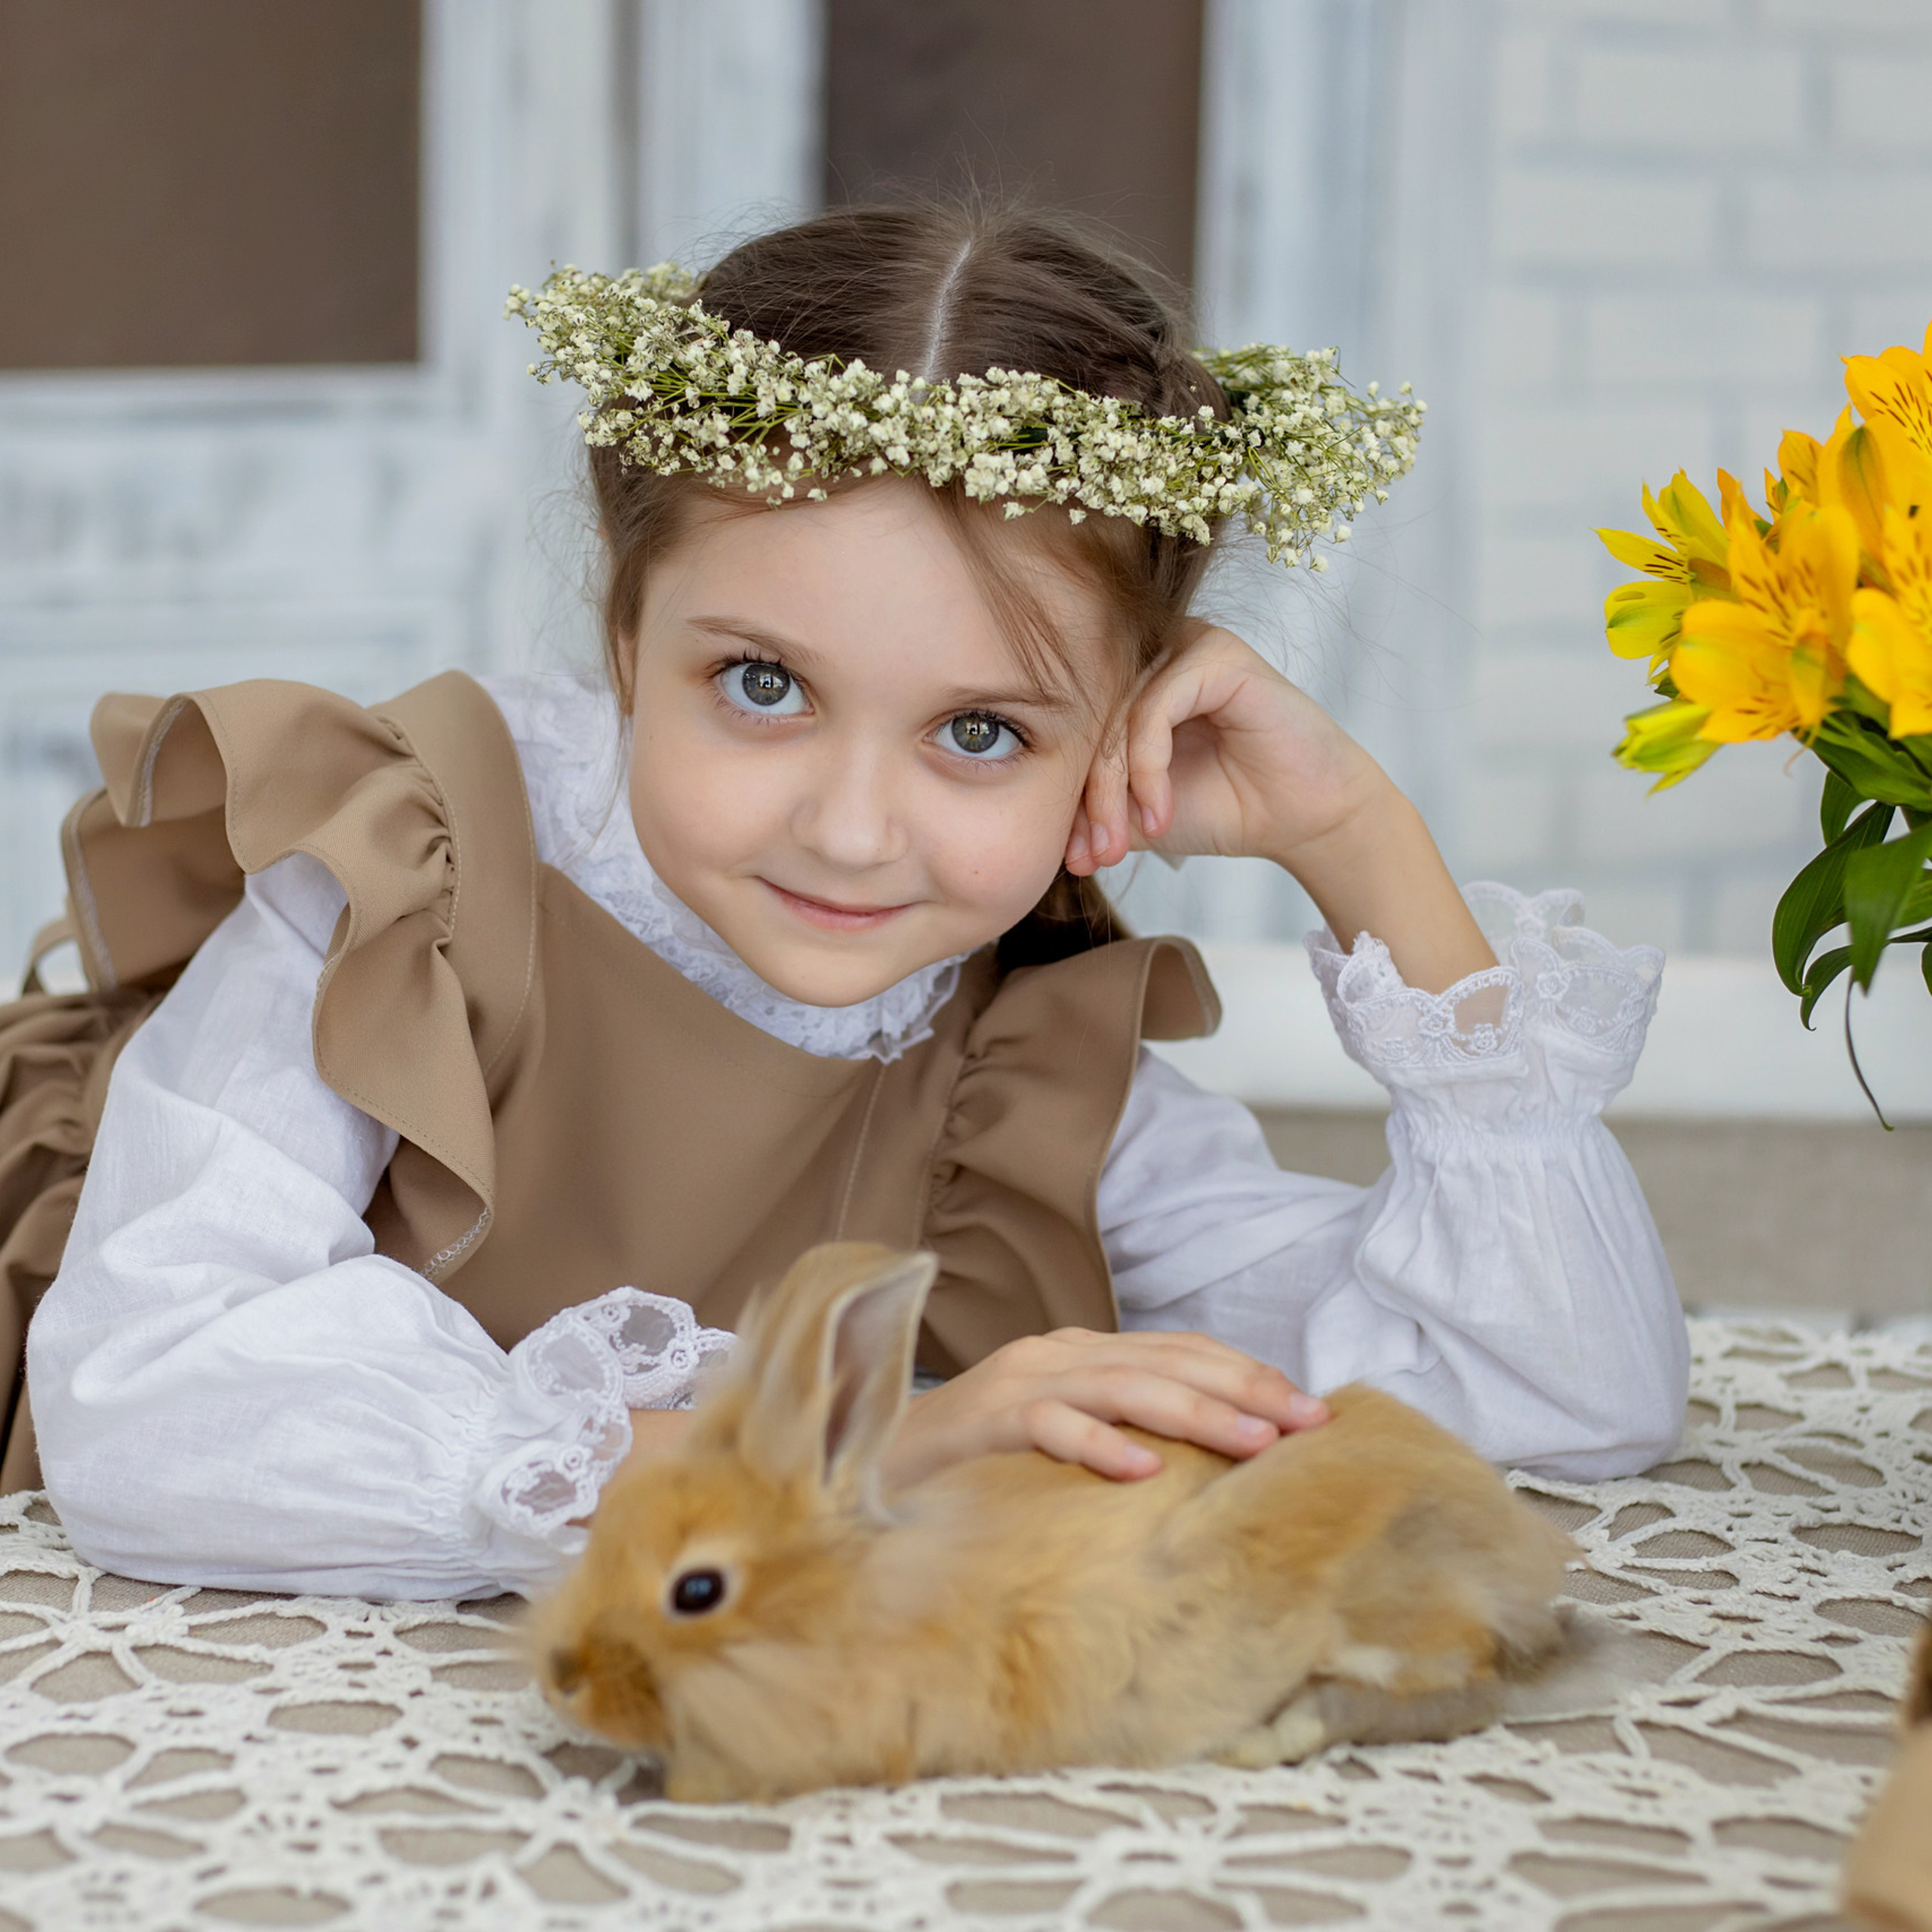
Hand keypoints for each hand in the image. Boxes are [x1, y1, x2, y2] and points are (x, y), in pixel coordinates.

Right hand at [878, 1327, 1328, 1491]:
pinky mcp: (981, 1422)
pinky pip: (1049, 1427)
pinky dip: (1099, 1444)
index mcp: (1080, 1355)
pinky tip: (1144, 1473)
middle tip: (1308, 1422)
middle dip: (1244, 1387)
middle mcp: (1055, 1355)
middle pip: (1165, 1359)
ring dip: (1195, 1411)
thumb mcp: (1062, 1444)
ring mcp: (1016, 1383)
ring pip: (1122, 1385)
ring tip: (1255, 1443)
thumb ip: (1123, 1435)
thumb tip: (1212, 1466)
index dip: (1248, 1373)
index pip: (1179, 1351)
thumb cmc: (976, 1470)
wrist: (864, 1471)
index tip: (1312, 1410)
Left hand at [1066, 622, 1497, 994]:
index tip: (1074, 859)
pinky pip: (1154, 708)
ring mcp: (1185, 646)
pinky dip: (1147, 769)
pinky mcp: (1216, 654)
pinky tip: (1158, 814)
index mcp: (1130, 681)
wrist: (1304, 819)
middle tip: (1092, 856)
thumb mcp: (1138, 813)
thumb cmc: (1226, 806)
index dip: (1066, 796)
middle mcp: (1154, 653)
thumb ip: (1091, 807)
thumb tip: (1038, 830)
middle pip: (1090, 721)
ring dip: (1113, 790)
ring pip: (1117, 717)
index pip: (1074, 730)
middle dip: (1087, 800)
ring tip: (1123, 842)